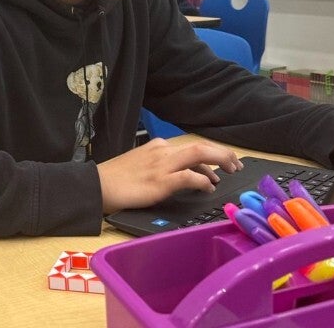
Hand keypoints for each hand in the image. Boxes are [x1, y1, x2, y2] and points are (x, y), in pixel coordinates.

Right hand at [97, 137, 243, 213]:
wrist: (97, 185)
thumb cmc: (117, 179)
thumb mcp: (142, 164)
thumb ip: (163, 166)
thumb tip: (186, 175)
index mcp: (159, 146)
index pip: (192, 147)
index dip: (213, 154)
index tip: (224, 162)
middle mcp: (163, 151)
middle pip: (201, 147)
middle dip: (223, 154)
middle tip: (237, 164)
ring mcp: (162, 165)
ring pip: (199, 155)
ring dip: (219, 162)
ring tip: (230, 172)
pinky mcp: (160, 181)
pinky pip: (189, 176)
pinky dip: (203, 180)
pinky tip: (208, 187)